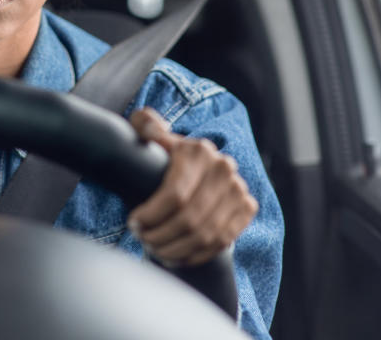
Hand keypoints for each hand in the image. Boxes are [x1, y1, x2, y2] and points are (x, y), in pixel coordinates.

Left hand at [126, 107, 257, 266]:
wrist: (199, 169)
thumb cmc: (167, 157)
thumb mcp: (153, 138)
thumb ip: (144, 126)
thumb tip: (145, 124)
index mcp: (199, 150)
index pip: (175, 194)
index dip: (151, 214)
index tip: (133, 222)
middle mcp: (224, 169)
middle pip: (190, 218)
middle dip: (160, 235)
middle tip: (141, 239)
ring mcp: (239, 189)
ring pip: (205, 234)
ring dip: (175, 248)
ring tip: (154, 249)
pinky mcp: (247, 208)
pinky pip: (221, 241)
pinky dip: (195, 255)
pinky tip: (174, 256)